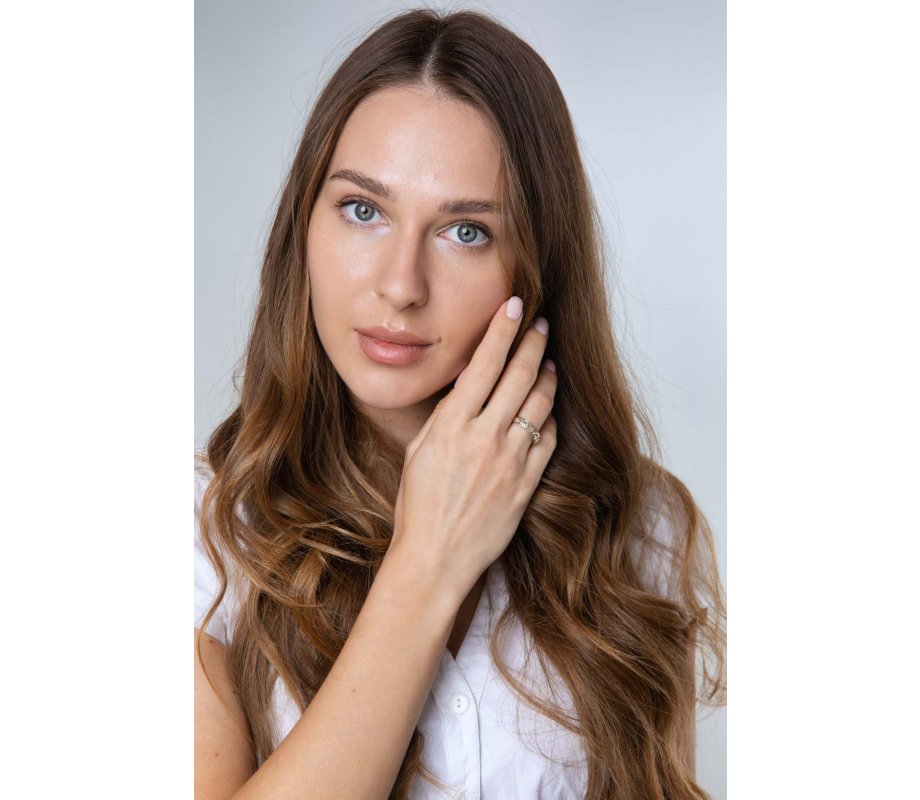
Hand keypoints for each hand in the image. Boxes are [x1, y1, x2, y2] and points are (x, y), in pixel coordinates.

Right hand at [389, 297, 557, 601]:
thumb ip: (446, 417)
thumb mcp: (420, 452)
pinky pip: (547, 439)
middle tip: (542, 325)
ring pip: (540, 403)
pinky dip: (550, 417)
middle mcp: (484, 437)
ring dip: (547, 376)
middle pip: (519, 376)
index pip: (484, 364)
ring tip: (549, 361)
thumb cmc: (419, 506)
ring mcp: (510, 460)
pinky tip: (548, 407)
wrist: (436, 558)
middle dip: (534, 343)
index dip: (502, 330)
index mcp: (452, 426)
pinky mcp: (527, 483)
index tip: (515, 306)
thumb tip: (468, 387)